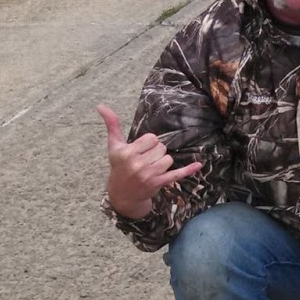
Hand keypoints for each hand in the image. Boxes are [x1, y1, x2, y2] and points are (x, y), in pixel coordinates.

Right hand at [99, 104, 201, 218]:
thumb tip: (101, 105)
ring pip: (168, 159)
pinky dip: (188, 170)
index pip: (152, 138)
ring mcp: (148, 174)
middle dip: (156, 153)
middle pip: (161, 148)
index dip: (149, 143)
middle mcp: (137, 164)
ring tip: (151, 168)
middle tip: (145, 161)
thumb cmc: (119, 166)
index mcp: (127, 152)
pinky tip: (199, 165)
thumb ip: (111, 124)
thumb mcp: (114, 146)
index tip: (140, 151)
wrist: (122, 194)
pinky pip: (176, 174)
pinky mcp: (158, 183)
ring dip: (163, 162)